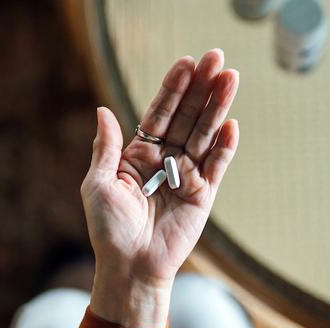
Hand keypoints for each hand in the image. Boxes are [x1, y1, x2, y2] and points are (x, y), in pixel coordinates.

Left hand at [81, 49, 239, 327]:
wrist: (130, 267)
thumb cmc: (109, 230)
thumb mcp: (97, 185)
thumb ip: (107, 148)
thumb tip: (104, 110)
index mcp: (139, 155)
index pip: (159, 113)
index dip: (173, 89)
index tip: (186, 63)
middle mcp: (165, 160)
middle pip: (187, 116)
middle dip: (202, 88)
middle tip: (218, 58)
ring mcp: (186, 176)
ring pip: (204, 135)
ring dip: (218, 107)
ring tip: (231, 78)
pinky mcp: (203, 195)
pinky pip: (216, 166)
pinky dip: (224, 146)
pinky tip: (231, 124)